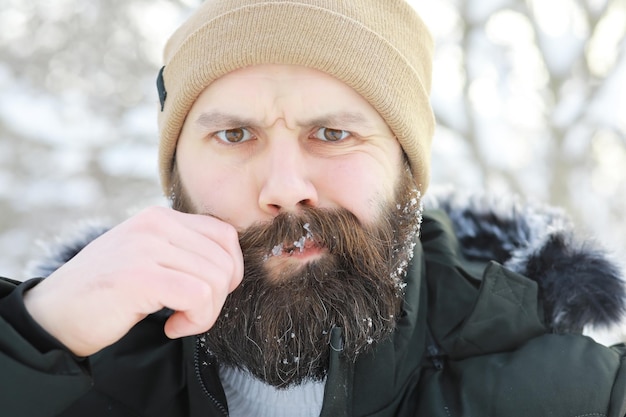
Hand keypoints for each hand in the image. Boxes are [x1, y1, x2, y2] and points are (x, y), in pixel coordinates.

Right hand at [23, 206, 243, 356]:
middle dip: (218, 298)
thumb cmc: (108, 293)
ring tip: (179, 321)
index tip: (206, 295)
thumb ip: (184, 251)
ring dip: (206, 313)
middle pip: (225, 261)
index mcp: (160, 217)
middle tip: (190, 314)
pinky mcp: (140, 276)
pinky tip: (172, 328)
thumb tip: (231, 265)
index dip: (229, 271)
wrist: (54, 315)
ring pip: (217, 280)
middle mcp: (155, 224)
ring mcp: (147, 247)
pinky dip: (196, 321)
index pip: (225, 236)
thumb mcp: (149, 257)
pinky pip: (200, 296)